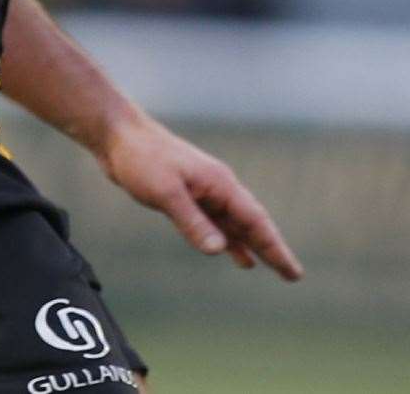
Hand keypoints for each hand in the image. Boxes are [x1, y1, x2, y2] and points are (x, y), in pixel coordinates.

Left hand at [99, 112, 302, 281]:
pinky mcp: (184, 195)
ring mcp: (200, 190)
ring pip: (232, 223)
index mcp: (219, 183)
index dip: (275, 248)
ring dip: (250, 244)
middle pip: (250, 223)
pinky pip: (213, 221)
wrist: (116, 135)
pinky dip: (225, 238)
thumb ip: (193, 222)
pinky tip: (231, 252)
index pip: (255, 221)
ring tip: (269, 267)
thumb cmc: (141, 158)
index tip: (294, 272)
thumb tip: (220, 251)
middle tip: (292, 275)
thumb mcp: (166, 192)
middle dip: (271, 248)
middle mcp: (216, 187)